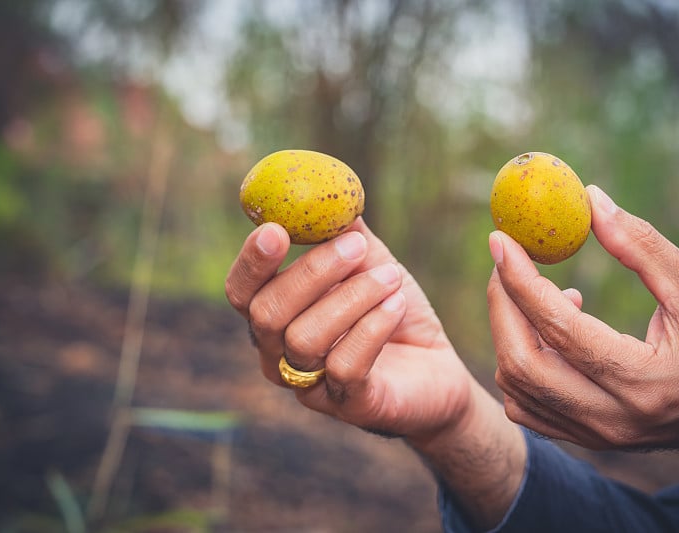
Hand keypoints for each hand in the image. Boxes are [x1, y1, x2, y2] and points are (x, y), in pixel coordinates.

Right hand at [225, 217, 471, 439]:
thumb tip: (330, 193)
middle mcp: (279, 355)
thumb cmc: (393, 313)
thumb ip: (346, 234)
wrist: (438, 369)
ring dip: (352, 298)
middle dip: (311, 274)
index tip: (277, 230)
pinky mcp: (347, 405)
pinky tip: (396, 306)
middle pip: (267, 314)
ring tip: (391, 277)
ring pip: (304, 339)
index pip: (241, 292)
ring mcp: (309, 386)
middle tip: (354, 246)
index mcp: (276, 316)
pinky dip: (372, 328)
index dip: (251, 262)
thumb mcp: (371, 265)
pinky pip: (344, 366)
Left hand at [488, 185, 678, 449]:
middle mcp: (614, 420)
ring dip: (512, 333)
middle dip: (503, 307)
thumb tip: (589, 199)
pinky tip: (551, 336)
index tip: (501, 241)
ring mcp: (597, 436)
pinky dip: (520, 365)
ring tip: (546, 296)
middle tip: (506, 264)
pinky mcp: (588, 439)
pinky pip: (528, 407)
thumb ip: (642, 245)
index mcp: (645, 381)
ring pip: (517, 389)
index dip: (522, 280)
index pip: (561, 329)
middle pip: (523, 365)